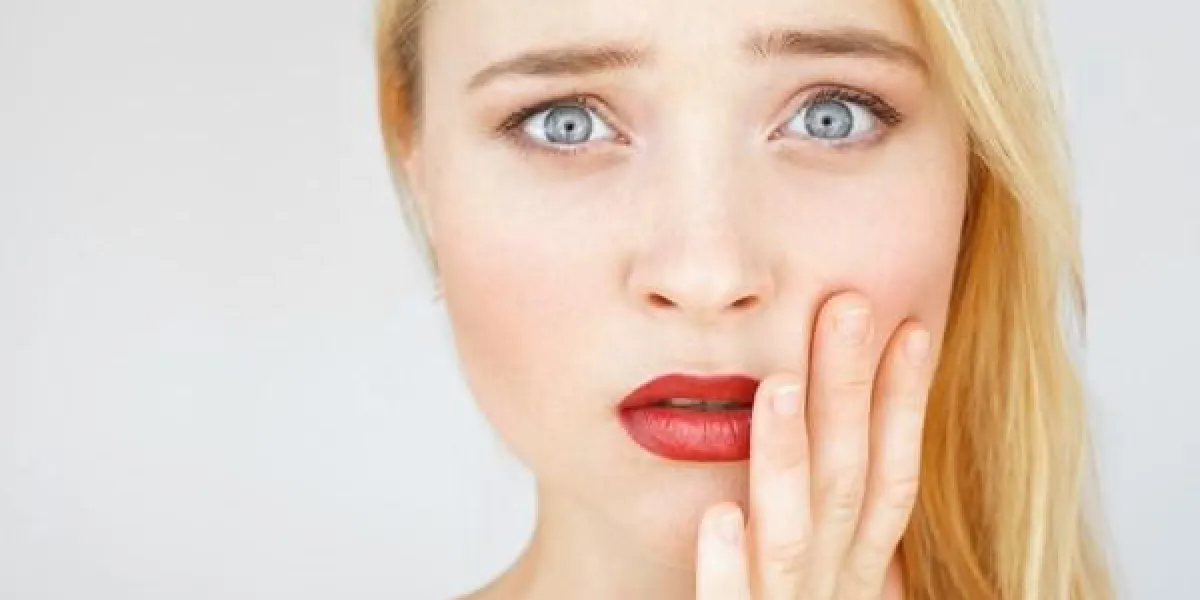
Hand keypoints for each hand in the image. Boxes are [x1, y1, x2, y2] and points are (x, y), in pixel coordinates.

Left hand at [695, 292, 933, 598]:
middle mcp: (830, 588)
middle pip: (846, 481)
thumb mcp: (817, 572)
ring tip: (778, 382)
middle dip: (851, 393)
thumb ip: (825, 512)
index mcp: (854, 566)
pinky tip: (716, 513)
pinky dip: (727, 564)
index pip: (890, 475)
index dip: (906, 403)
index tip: (912, 326)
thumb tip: (847, 433)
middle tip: (846, 305)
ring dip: (787, 457)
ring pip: (791, 535)